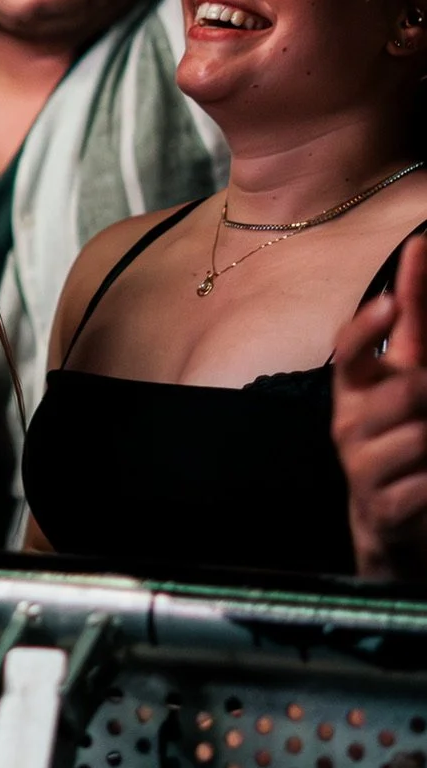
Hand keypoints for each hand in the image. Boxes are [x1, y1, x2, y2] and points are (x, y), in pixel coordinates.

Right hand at [334, 234, 426, 580]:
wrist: (388, 521)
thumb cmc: (402, 436)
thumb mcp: (407, 376)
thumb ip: (415, 318)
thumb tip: (421, 245)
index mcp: (352, 388)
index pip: (348, 350)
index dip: (367, 328)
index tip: (389, 305)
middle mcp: (347, 422)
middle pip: (407, 391)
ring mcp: (360, 467)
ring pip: (423, 438)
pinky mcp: (380, 508)